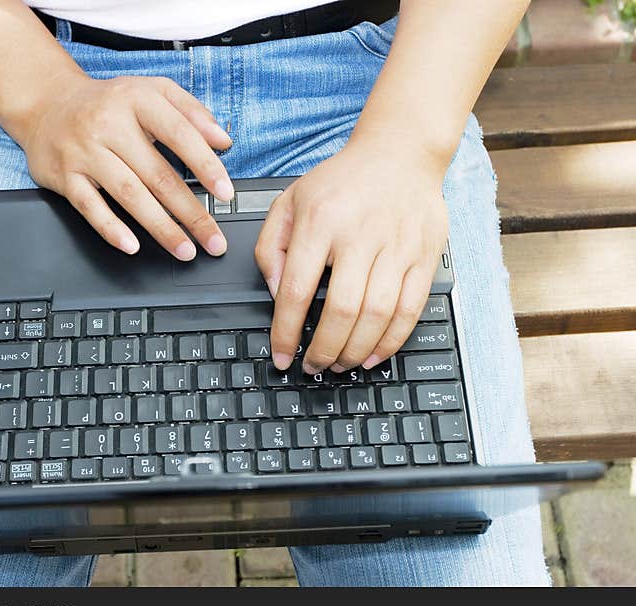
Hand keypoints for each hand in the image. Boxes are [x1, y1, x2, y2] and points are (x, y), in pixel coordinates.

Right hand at [21, 73, 233, 259]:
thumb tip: (223, 140)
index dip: (206, 165)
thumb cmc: (108, 103)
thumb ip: (191, 112)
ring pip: (129, 194)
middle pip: (158, 174)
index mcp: (136, 99)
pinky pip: (90, 207)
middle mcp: (109, 124)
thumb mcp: (151, 91)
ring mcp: (85, 151)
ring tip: (185, 249)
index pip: (179, 133)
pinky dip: (111, 228)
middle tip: (213, 239)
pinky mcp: (65, 175)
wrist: (47, 104)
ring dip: (160, 227)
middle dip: (190, 212)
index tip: (225, 193)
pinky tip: (132, 245)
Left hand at [255, 133, 448, 372]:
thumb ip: (270, 247)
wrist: (400, 152)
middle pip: (341, 310)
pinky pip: (410, 310)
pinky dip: (391, 341)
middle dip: (324, 349)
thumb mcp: (289, 201)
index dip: (286, 332)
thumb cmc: (340, 181)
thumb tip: (277, 295)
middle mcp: (359, 234)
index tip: (281, 355)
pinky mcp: (424, 256)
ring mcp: (397, 246)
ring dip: (355, 350)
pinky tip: (373, 355)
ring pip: (378, 315)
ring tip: (340, 363)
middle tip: (313, 365)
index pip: (297, 289)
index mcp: (319, 220)